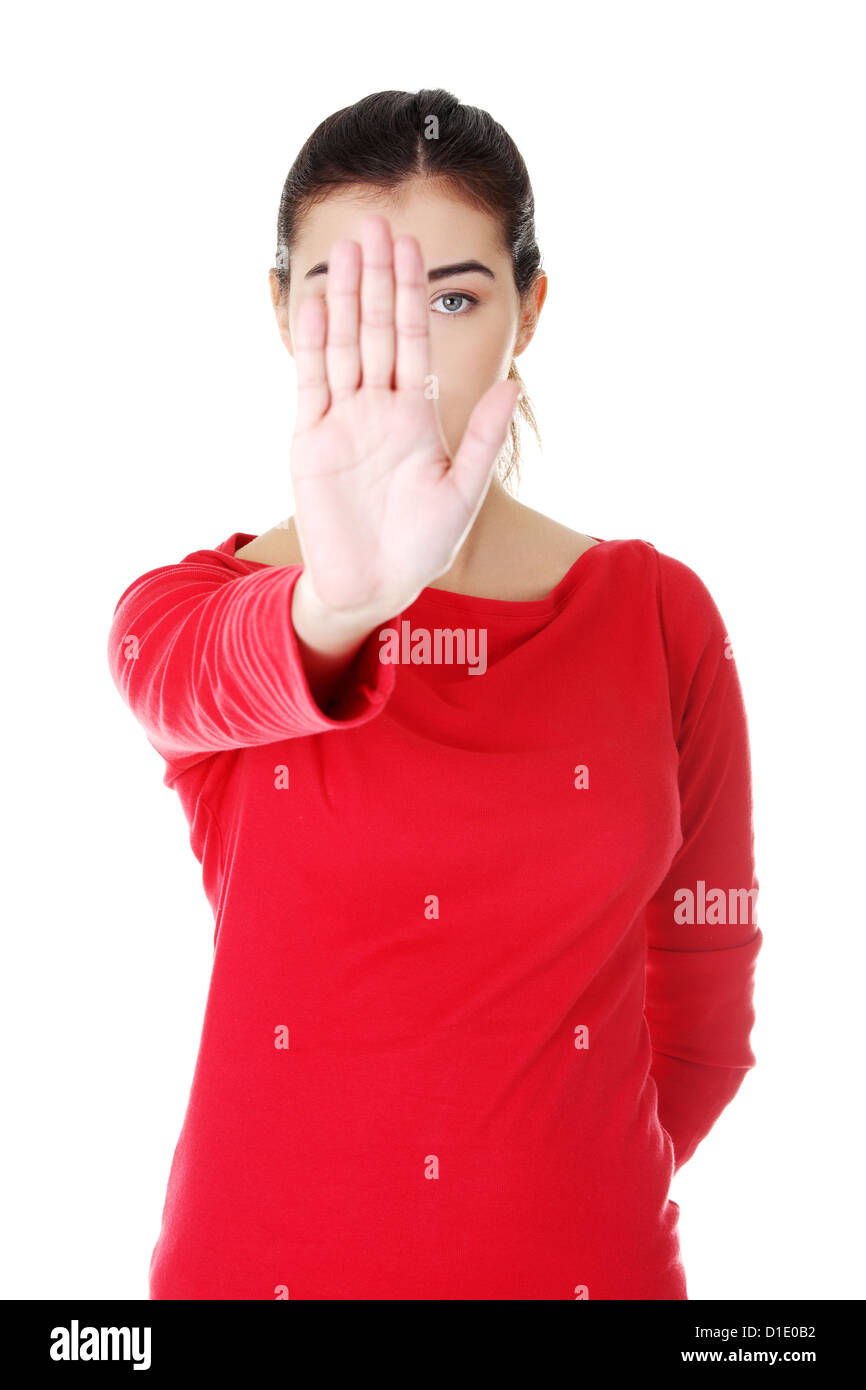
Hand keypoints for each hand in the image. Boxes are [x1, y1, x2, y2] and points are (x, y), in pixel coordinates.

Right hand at [287, 214, 520, 621]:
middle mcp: (379, 408)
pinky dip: (314, 345)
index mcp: (417, 415)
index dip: (412, 293)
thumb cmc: (423, 546)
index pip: (413, 340)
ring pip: (344, 346)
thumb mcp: (463, 491)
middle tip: (374, 222)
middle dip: (378, 278)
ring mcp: (343, 420)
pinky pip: (312, 382)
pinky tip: (320, 304)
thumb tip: (513, 382)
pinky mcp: (311, 440)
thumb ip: (484, 437)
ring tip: (348, 248)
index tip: (414, 244)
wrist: (374, 584)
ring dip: (347, 298)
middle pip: (376, 330)